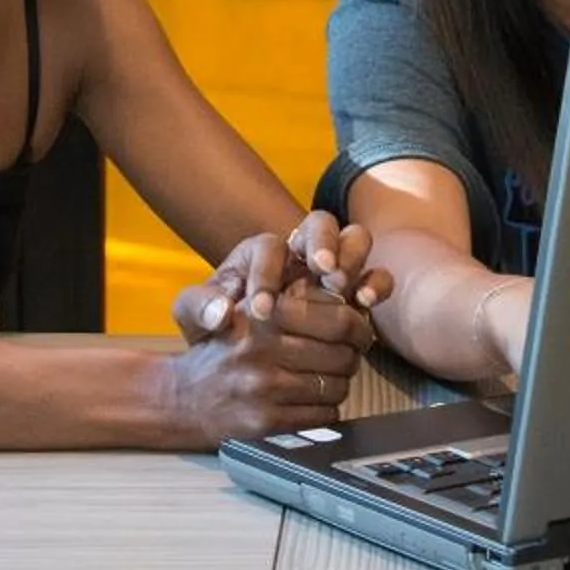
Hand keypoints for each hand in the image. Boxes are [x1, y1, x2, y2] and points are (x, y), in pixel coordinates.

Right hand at [162, 282, 378, 444]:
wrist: (183, 396)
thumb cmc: (225, 349)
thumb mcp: (251, 310)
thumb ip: (296, 300)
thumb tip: (351, 301)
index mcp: (263, 314)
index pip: (338, 319)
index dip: (359, 326)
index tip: (360, 330)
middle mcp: (262, 349)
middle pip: (343, 355)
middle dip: (353, 356)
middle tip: (348, 355)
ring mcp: (263, 388)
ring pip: (337, 387)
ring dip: (340, 384)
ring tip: (326, 378)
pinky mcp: (265, 422)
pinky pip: (323, 416)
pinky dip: (326, 409)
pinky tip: (311, 401)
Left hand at [169, 218, 390, 343]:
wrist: (242, 345)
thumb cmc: (219, 321)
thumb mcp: (194, 314)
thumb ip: (198, 308)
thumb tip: (219, 313)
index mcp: (261, 252)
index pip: (267, 248)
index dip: (266, 276)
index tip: (262, 311)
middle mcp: (300, 251)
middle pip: (321, 224)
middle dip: (323, 243)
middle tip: (322, 270)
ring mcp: (332, 267)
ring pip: (354, 240)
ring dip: (352, 258)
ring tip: (345, 287)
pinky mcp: (355, 290)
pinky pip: (375, 276)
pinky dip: (374, 285)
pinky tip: (365, 305)